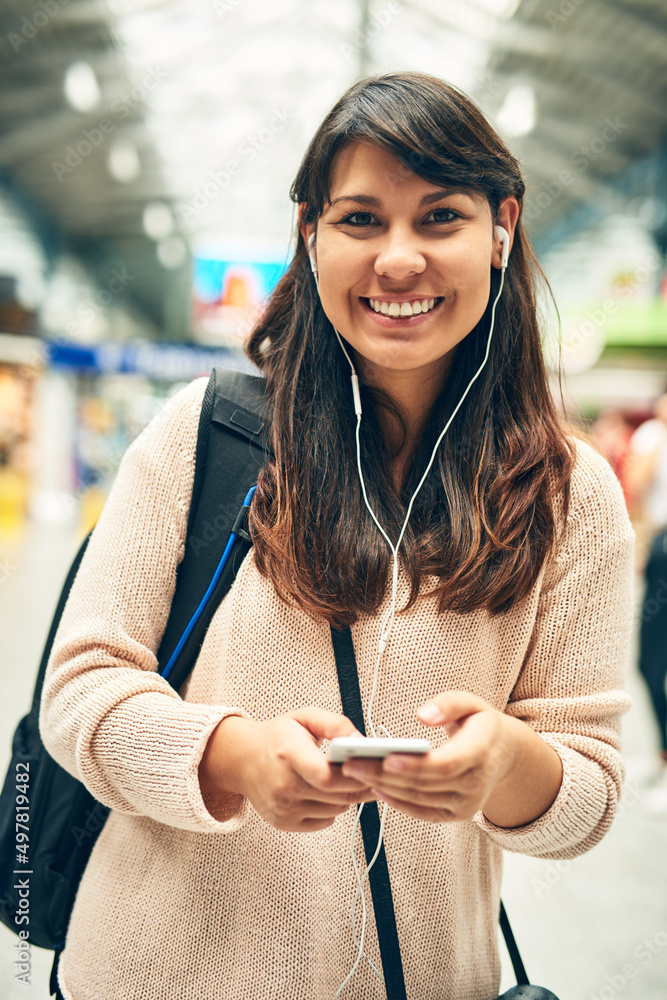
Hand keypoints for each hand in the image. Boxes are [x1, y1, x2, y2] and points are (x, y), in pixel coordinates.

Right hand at [199, 708, 377, 832]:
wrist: (242, 760)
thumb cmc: (277, 737)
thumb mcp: (305, 718)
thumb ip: (336, 724)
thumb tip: (361, 740)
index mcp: (289, 755)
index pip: (327, 776)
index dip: (353, 774)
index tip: (368, 765)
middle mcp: (284, 786)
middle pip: (338, 796)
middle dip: (361, 785)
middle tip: (373, 774)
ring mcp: (283, 808)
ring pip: (336, 810)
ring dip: (347, 797)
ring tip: (343, 779)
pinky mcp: (284, 823)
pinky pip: (325, 821)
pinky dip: (332, 808)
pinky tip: (326, 792)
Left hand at [341, 692, 520, 823]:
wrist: (505, 755)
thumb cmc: (482, 724)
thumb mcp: (471, 703)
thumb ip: (448, 704)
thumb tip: (422, 715)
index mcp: (481, 753)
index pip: (444, 764)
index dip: (414, 764)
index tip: (384, 758)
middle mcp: (476, 784)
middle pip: (424, 783)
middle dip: (384, 774)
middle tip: (351, 763)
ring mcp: (467, 804)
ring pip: (418, 799)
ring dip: (384, 787)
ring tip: (355, 772)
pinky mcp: (457, 815)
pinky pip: (422, 812)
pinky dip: (397, 802)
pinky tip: (375, 788)